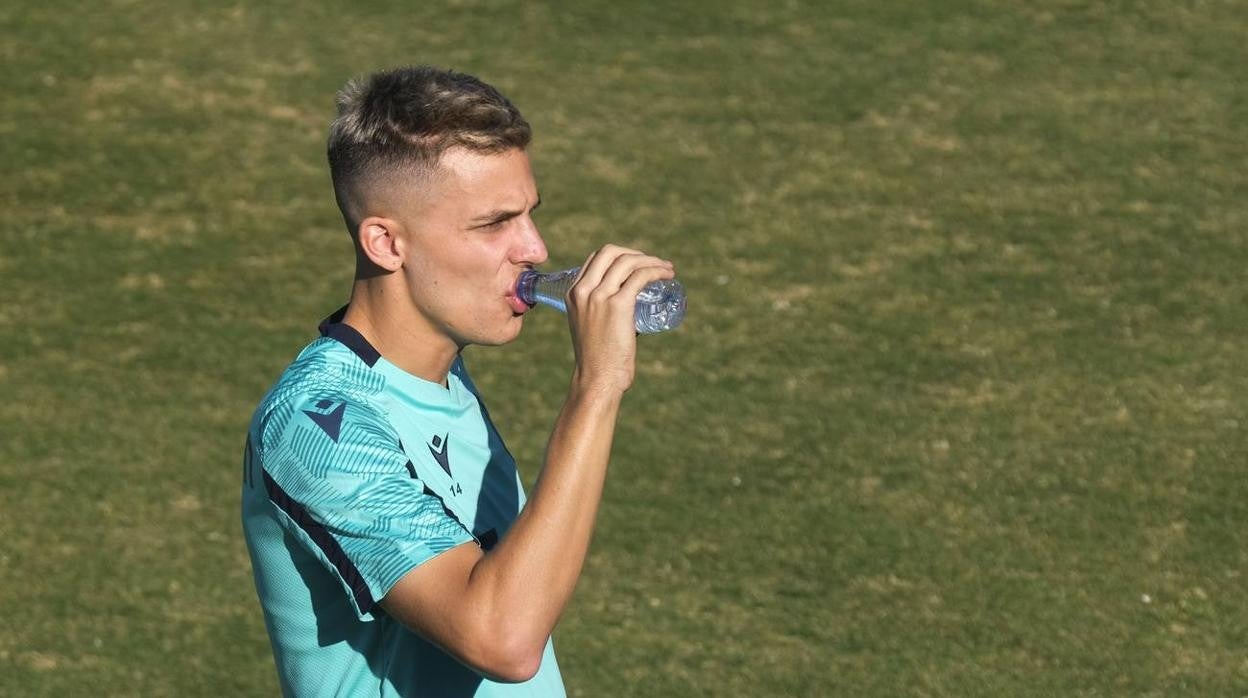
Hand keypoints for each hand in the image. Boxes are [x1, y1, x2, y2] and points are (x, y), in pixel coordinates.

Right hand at [564, 244, 675, 395]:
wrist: (597, 378)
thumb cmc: (598, 358)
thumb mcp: (589, 325)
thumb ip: (600, 311)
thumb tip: (627, 305)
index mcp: (573, 293)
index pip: (596, 258)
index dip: (620, 255)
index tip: (638, 263)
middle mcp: (583, 290)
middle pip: (610, 252)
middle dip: (635, 253)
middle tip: (653, 264)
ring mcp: (599, 296)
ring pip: (628, 262)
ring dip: (652, 261)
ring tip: (667, 270)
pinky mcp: (618, 305)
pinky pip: (640, 276)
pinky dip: (657, 271)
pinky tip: (667, 275)